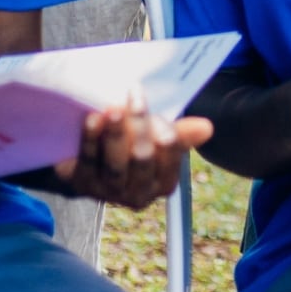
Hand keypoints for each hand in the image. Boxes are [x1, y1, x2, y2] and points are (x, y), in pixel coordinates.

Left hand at [52, 99, 211, 207]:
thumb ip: (179, 133)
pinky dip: (91, 140)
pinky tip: (92, 120)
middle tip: (136, 98)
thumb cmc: (130, 146)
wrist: (89, 163)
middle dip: (141, 128)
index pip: (170, 157)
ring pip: (116, 165)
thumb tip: (207, 128)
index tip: (160, 114)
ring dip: (115, 134)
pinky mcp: (83, 185)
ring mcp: (110, 192)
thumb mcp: (155, 138)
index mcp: (163, 182)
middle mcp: (139, 193)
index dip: (167, 136)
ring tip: (114, 109)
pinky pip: (89, 163)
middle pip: (143, 159)